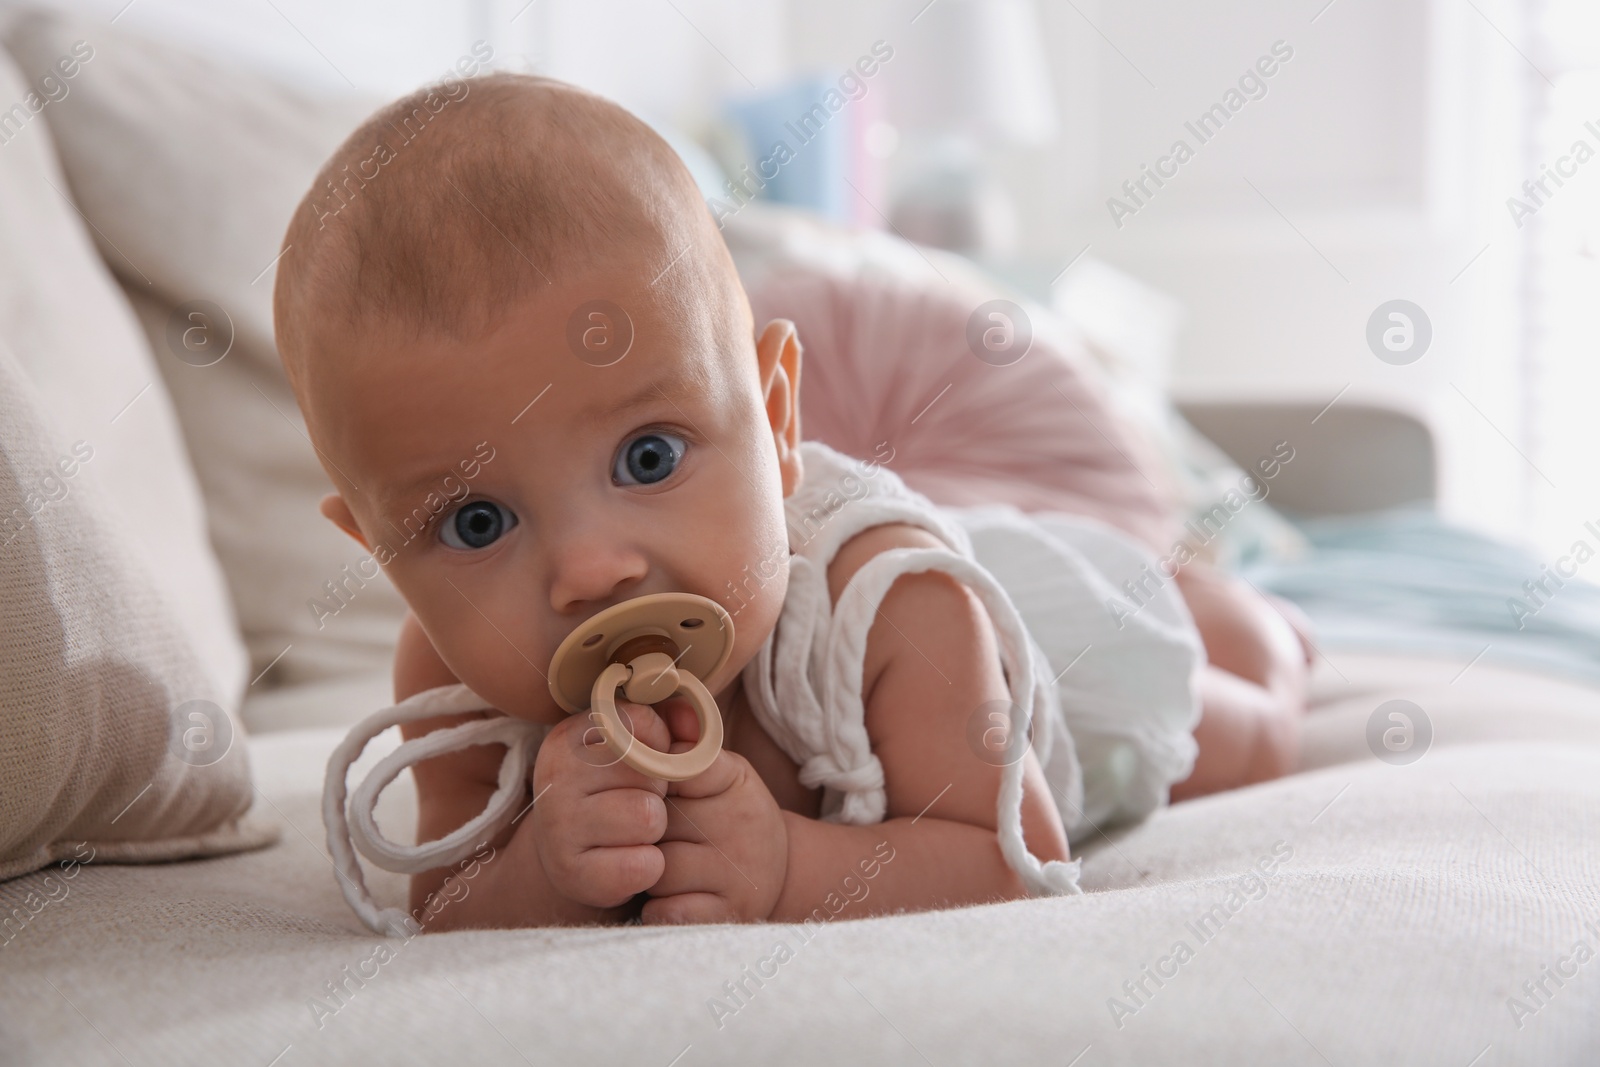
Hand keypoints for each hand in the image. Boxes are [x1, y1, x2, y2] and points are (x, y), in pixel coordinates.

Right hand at [530, 700, 673, 909]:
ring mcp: (558, 825)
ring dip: (653, 830)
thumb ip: (671, 724)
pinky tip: (627, 860)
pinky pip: (643, 865)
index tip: (646, 760)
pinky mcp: (570, 873)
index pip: (641, 722)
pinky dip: (648, 866)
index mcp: (570, 736)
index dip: (661, 745)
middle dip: (658, 791)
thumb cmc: (613, 791)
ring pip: (648, 818)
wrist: (572, 853)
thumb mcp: (636, 749)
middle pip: (650, 773)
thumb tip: (695, 721)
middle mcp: (556, 776)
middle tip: (633, 801)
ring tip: (631, 831)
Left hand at [642, 699, 787, 923]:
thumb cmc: (731, 814)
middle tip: (650, 834)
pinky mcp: (727, 915)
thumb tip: (666, 711)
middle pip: (657, 822)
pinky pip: (667, 912)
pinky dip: (657, 908)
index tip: (651, 792)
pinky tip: (667, 896)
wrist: (779, 871)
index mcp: (735, 780)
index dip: (650, 783)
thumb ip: (686, 742)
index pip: (674, 769)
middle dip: (643, 830)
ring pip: (657, 869)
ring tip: (659, 863)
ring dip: (646, 870)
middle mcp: (741, 825)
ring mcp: (738, 874)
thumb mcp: (721, 771)